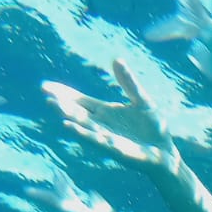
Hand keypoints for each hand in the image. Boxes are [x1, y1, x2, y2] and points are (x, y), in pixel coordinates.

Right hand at [44, 59, 178, 170]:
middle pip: (77, 111)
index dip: (64, 93)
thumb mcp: (142, 100)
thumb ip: (129, 83)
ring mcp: (106, 137)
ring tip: (53, 104)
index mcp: (106, 111)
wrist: (166, 152)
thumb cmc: (154, 127)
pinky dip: (81, 132)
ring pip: (82, 124)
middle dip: (61, 102)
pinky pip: (95, 139)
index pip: (80, 100)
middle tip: (45, 93)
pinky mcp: (114, 149)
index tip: (46, 86)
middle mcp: (101, 124)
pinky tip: (68, 126)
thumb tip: (117, 59)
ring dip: (68, 115)